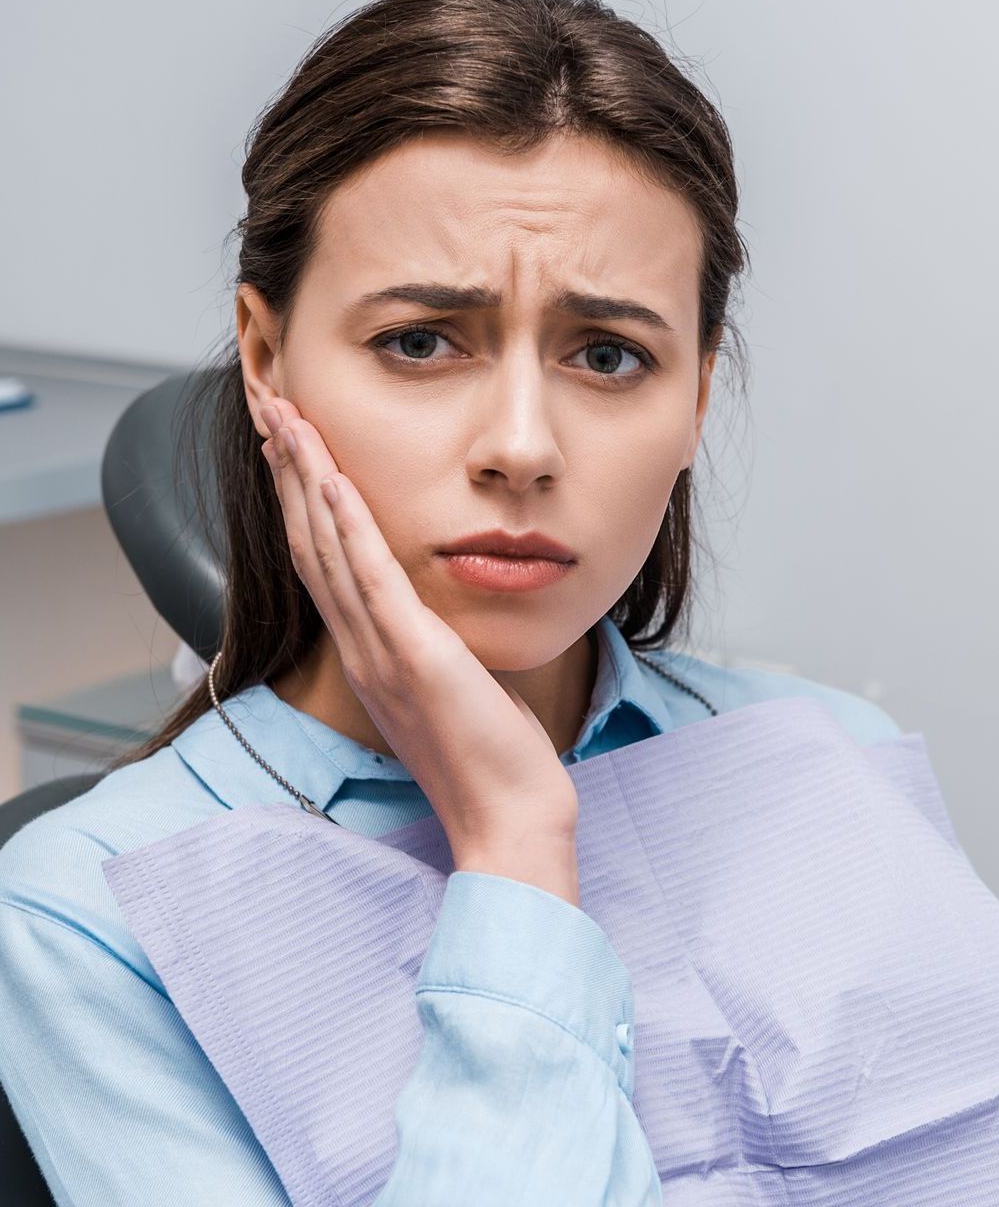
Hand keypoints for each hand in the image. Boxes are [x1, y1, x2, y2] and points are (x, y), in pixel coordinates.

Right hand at [259, 398, 580, 902]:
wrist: (507, 816)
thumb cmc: (489, 756)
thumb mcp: (452, 686)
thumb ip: (432, 646)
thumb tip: (439, 615)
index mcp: (367, 652)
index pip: (321, 560)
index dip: (298, 498)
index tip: (289, 444)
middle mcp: (359, 647)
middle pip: (307, 540)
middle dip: (286, 468)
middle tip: (267, 406)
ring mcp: (379, 650)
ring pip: (326, 546)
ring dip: (303, 476)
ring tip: (283, 417)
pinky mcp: (411, 653)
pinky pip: (369, 575)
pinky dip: (345, 522)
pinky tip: (329, 476)